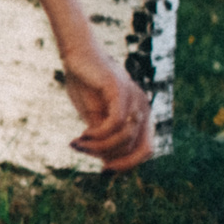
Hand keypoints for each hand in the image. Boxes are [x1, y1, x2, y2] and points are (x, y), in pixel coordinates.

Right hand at [10, 0, 156, 170]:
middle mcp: (144, 107)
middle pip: (139, 149)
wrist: (77, 54)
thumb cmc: (85, 84)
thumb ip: (104, 135)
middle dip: (113, 159)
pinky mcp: (120, 91)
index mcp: (141, 114)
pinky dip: (98, 135)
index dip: (128, 165)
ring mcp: (134, 99)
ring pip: (124, 138)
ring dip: (98, 147)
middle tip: (85, 154)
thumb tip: (107, 162)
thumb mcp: (93, 116)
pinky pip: (115, 124)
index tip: (103, 169)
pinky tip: (82, 136)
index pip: (146, 150)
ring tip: (77, 144)